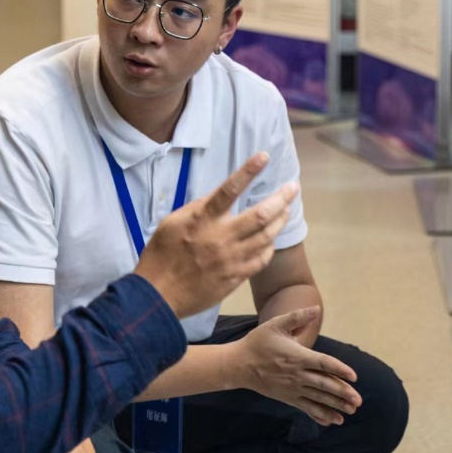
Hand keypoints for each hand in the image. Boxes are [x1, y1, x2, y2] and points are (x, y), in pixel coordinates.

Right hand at [135, 152, 297, 318]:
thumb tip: (220, 197)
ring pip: (266, 236)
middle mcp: (221, 237)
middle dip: (281, 198)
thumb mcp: (172, 222)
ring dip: (280, 220)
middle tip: (293, 187)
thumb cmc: (161, 255)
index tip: (264, 156)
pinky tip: (271, 239)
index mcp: (202, 219)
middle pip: (260, 214)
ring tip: (286, 210)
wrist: (158, 295)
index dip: (248, 171)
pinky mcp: (235, 277)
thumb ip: (198, 208)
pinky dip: (269, 246)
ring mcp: (231, 259)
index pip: (229, 189)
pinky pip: (261, 259)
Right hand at [235, 307, 360, 426]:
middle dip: (342, 393)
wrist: (239, 365)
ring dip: (335, 406)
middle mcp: (297, 375)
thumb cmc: (258, 342)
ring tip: (351, 412)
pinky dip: (319, 415)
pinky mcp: (287, 397)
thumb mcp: (276, 324)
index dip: (339, 370)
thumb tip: (316, 308)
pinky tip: (332, 420)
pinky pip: (306, 407)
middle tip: (358, 400)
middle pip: (324, 385)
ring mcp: (292, 388)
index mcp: (297, 356)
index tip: (354, 376)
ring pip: (317, 398)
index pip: (323, 364)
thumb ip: (298, 317)